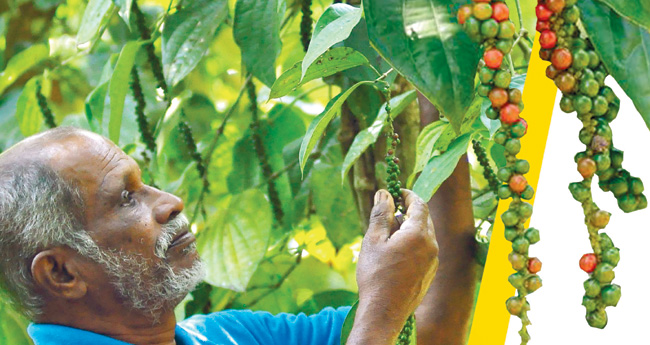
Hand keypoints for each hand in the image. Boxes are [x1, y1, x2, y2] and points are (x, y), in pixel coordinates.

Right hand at [347, 189, 438, 343]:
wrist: (384, 312)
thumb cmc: (376, 275)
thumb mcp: (374, 240)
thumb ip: (380, 214)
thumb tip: (384, 193)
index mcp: (419, 234)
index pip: (419, 204)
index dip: (407, 195)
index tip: (395, 191)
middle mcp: (431, 246)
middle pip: (423, 219)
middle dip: (406, 212)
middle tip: (387, 212)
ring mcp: (433, 261)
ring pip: (424, 235)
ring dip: (408, 229)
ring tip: (386, 236)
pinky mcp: (430, 274)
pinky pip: (424, 250)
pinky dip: (412, 244)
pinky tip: (394, 254)